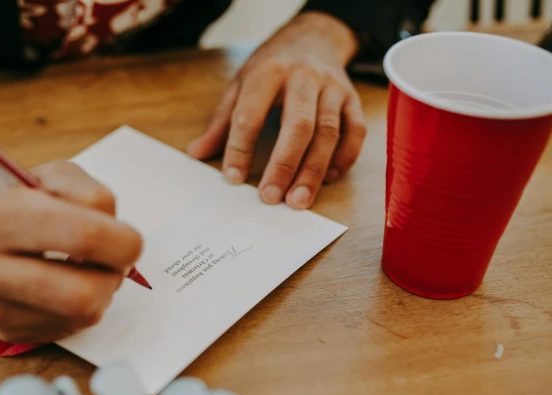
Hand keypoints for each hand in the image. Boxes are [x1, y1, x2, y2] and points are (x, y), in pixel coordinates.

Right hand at [0, 160, 142, 342]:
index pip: (84, 238)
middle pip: (83, 295)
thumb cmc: (15, 202)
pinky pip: (68, 329)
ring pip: (81, 317)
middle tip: (113, 261)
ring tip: (88, 270)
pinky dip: (80, 308)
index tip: (130, 239)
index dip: (123, 242)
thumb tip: (117, 232)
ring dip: (101, 293)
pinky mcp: (3, 331)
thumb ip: (90, 193)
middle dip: (114, 277)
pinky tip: (65, 286)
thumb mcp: (50, 176)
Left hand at [188, 12, 366, 209]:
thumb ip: (221, 122)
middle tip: (270, 197)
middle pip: (298, 126)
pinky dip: (343, 158)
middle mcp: (304, 77)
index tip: (233, 179)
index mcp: (268, 72)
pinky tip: (328, 179)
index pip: (251, 114)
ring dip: (313, 170)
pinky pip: (354, 132)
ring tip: (298, 201)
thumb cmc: (272, 66)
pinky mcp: (352, 99)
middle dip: (283, 165)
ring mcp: (333, 88)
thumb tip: (197, 153)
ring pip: (328, 133)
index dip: (240, 148)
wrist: (314, 37)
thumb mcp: (240, 84)